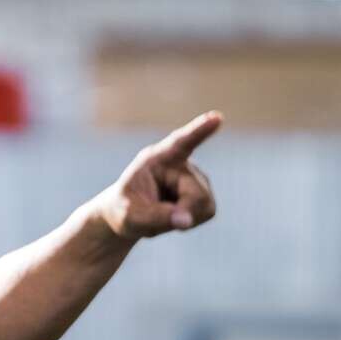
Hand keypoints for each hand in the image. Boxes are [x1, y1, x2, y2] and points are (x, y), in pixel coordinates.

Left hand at [90, 111, 222, 240]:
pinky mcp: (205, 191)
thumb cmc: (125, 209)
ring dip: (182, 218)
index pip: (181, 143)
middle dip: (180, 213)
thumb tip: (186, 221)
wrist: (129, 213)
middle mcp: (180, 163)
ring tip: (161, 212)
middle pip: (195, 195)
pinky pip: (207, 212)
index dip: (199, 131)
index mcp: (157, 158)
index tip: (216, 118)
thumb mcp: (129, 217)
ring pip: (204, 206)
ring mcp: (196, 176)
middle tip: (154, 219)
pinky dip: (189, 221)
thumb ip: (155, 218)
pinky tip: (174, 213)